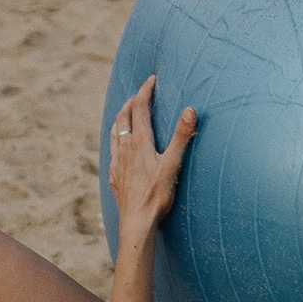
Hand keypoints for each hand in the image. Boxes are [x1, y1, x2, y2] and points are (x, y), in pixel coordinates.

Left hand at [108, 78, 194, 245]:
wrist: (136, 222)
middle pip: (123, 116)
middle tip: (141, 93)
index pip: (140, 108)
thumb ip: (182, 136)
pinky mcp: (114, 175)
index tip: (152, 80)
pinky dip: (117, 137)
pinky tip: (121, 145)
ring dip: (121, 117)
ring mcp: (116, 162)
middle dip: (132, 101)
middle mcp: (125, 148)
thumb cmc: (157, 195)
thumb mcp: (173, 164)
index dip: (145, 91)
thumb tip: (190, 110)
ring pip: (115, 131)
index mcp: (140, 142)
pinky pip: (112, 149)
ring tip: (127, 112)